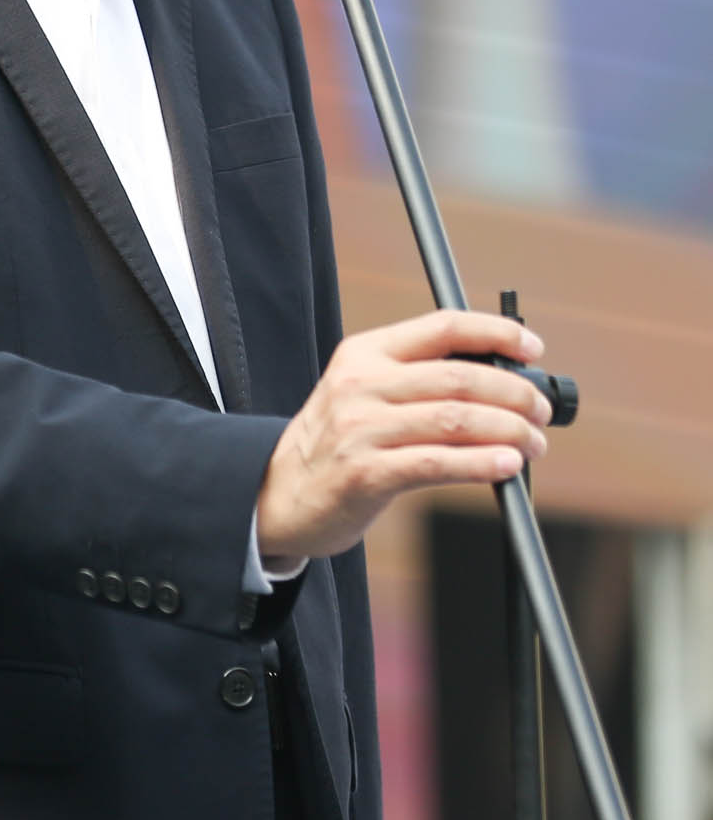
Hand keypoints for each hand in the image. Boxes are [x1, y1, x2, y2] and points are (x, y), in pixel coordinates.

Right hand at [255, 309, 550, 563]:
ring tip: (533, 444)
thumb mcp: (364, 392)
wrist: (278, 493)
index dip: (496, 332)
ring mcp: (360, 428)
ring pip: (455, 419)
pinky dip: (481, 463)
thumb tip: (504, 382)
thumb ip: (419, 380)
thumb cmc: (339, 442)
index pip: (442, 327)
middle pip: (458, 377)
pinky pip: (436, 463)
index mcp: (365, 352)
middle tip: (540, 412)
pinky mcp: (364, 473)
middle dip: (514, 393)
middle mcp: (361, 383)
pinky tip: (506, 466)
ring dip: (508, 431)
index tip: (532, 347)